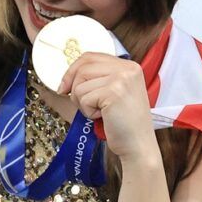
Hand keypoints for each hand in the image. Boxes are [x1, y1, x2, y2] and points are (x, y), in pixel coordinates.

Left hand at [61, 52, 158, 166]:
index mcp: (128, 66)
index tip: (64, 87)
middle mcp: (127, 69)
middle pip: (82, 68)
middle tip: (84, 105)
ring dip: (83, 103)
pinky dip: (88, 112)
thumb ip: (97, 80)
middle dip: (75, 89)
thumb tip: (66, 79)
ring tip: (100, 112)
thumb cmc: (122, 124)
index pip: (90, 56)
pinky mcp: (113, 92)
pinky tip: (103, 117)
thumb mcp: (112, 94)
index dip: (72, 71)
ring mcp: (122, 79)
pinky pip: (84, 98)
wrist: (137, 145)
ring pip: (80, 85)